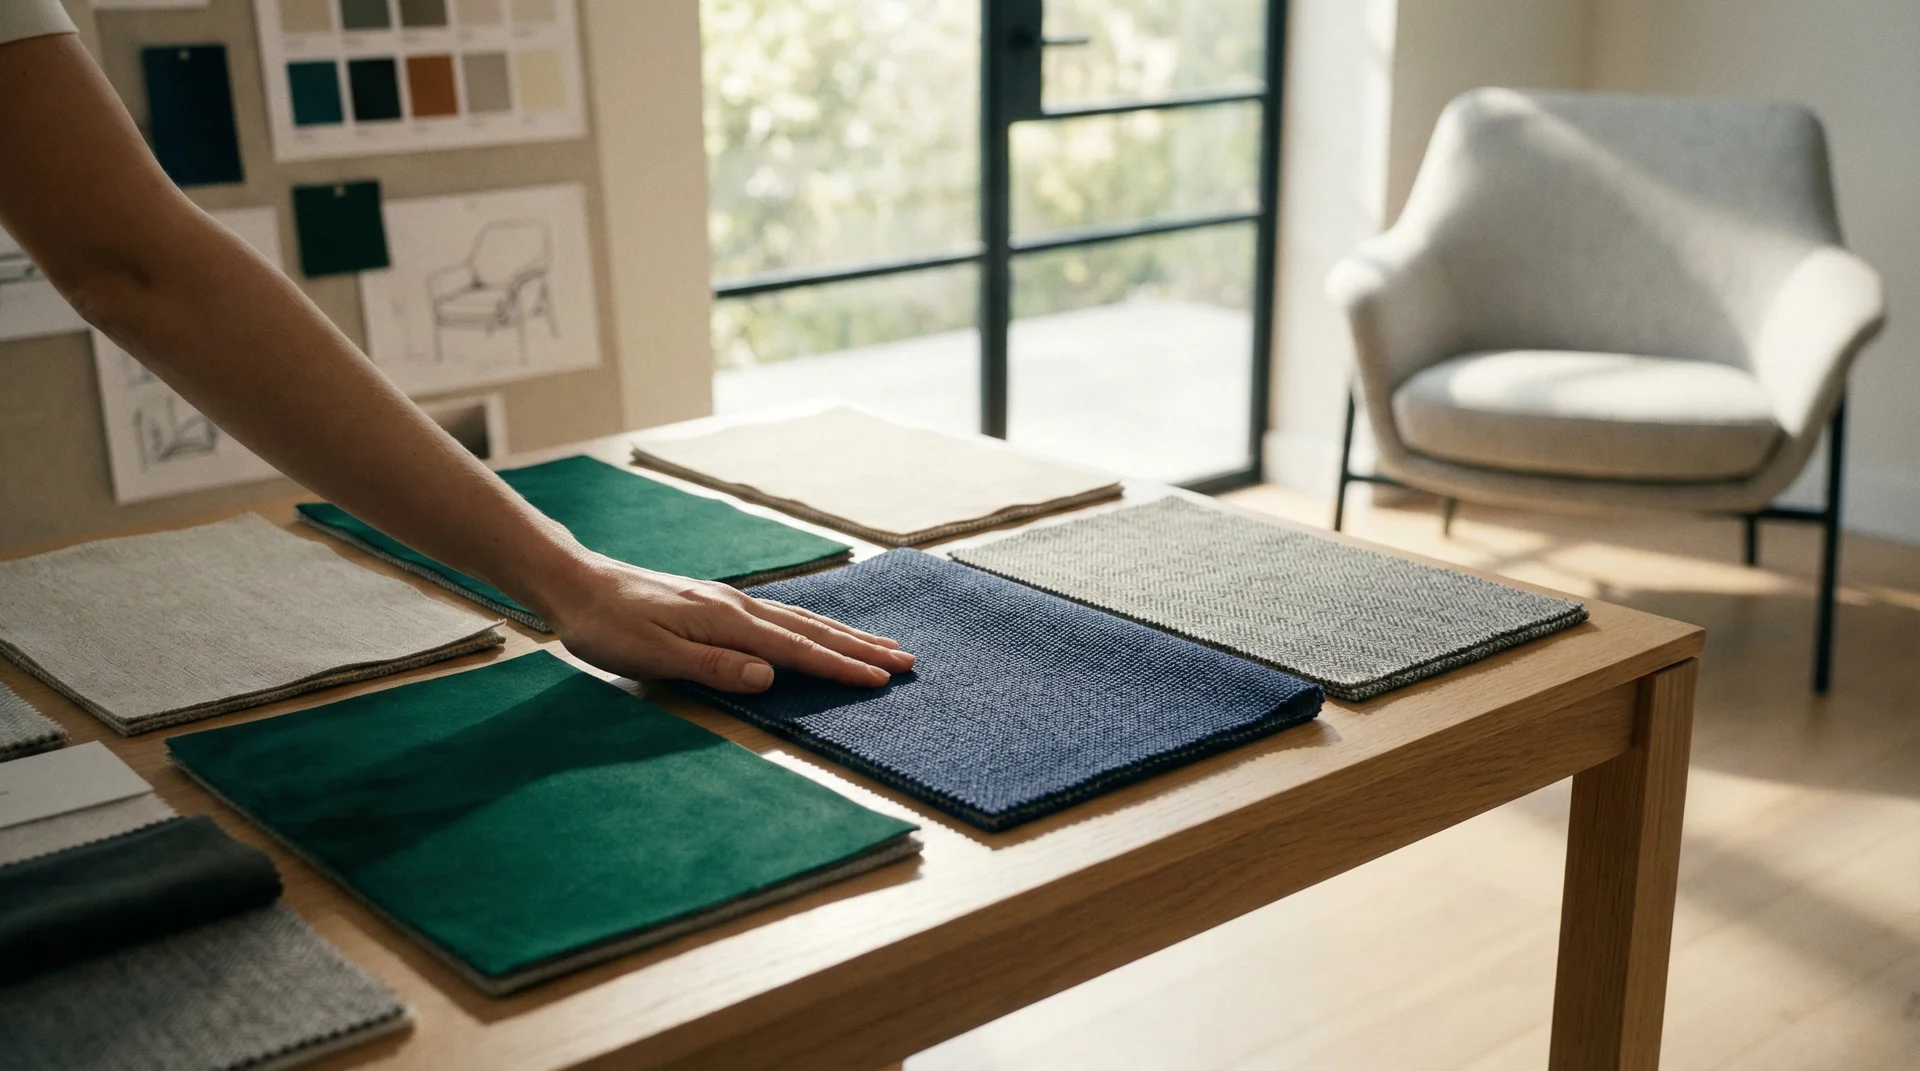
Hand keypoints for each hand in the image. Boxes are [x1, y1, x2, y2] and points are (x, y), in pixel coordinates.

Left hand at [538, 554, 913, 692]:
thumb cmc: (607, 626)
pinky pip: (782, 616)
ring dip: (844, 635)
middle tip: (907, 661)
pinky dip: (814, 625)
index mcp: (726, 621)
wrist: (577, 584)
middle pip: (812, 630)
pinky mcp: (718, 603)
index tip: (882, 680)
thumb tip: (769, 675)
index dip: (840, 667)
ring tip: (882, 644)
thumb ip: (713, 666)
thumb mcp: (653, 654)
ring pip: (801, 620)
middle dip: (860, 648)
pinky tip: (822, 628)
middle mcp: (737, 606)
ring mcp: (730, 602)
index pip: (797, 650)